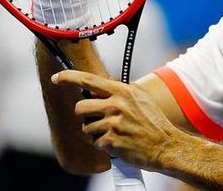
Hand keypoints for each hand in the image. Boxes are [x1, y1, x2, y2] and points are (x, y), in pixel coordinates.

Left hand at [51, 70, 177, 169]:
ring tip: (113, 134)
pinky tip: (117, 143)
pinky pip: (94, 142)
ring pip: (86, 127)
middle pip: (80, 108)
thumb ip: (121, 91)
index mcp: (122, 91)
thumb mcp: (141, 99)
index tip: (56, 78)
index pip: (88, 80)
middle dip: (85, 116)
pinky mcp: (111, 141)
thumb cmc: (154, 122)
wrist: (166, 145)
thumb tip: (101, 86)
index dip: (68, 78)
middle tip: (98, 120)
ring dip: (95, 133)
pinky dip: (102, 145)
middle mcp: (116, 105)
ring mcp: (112, 124)